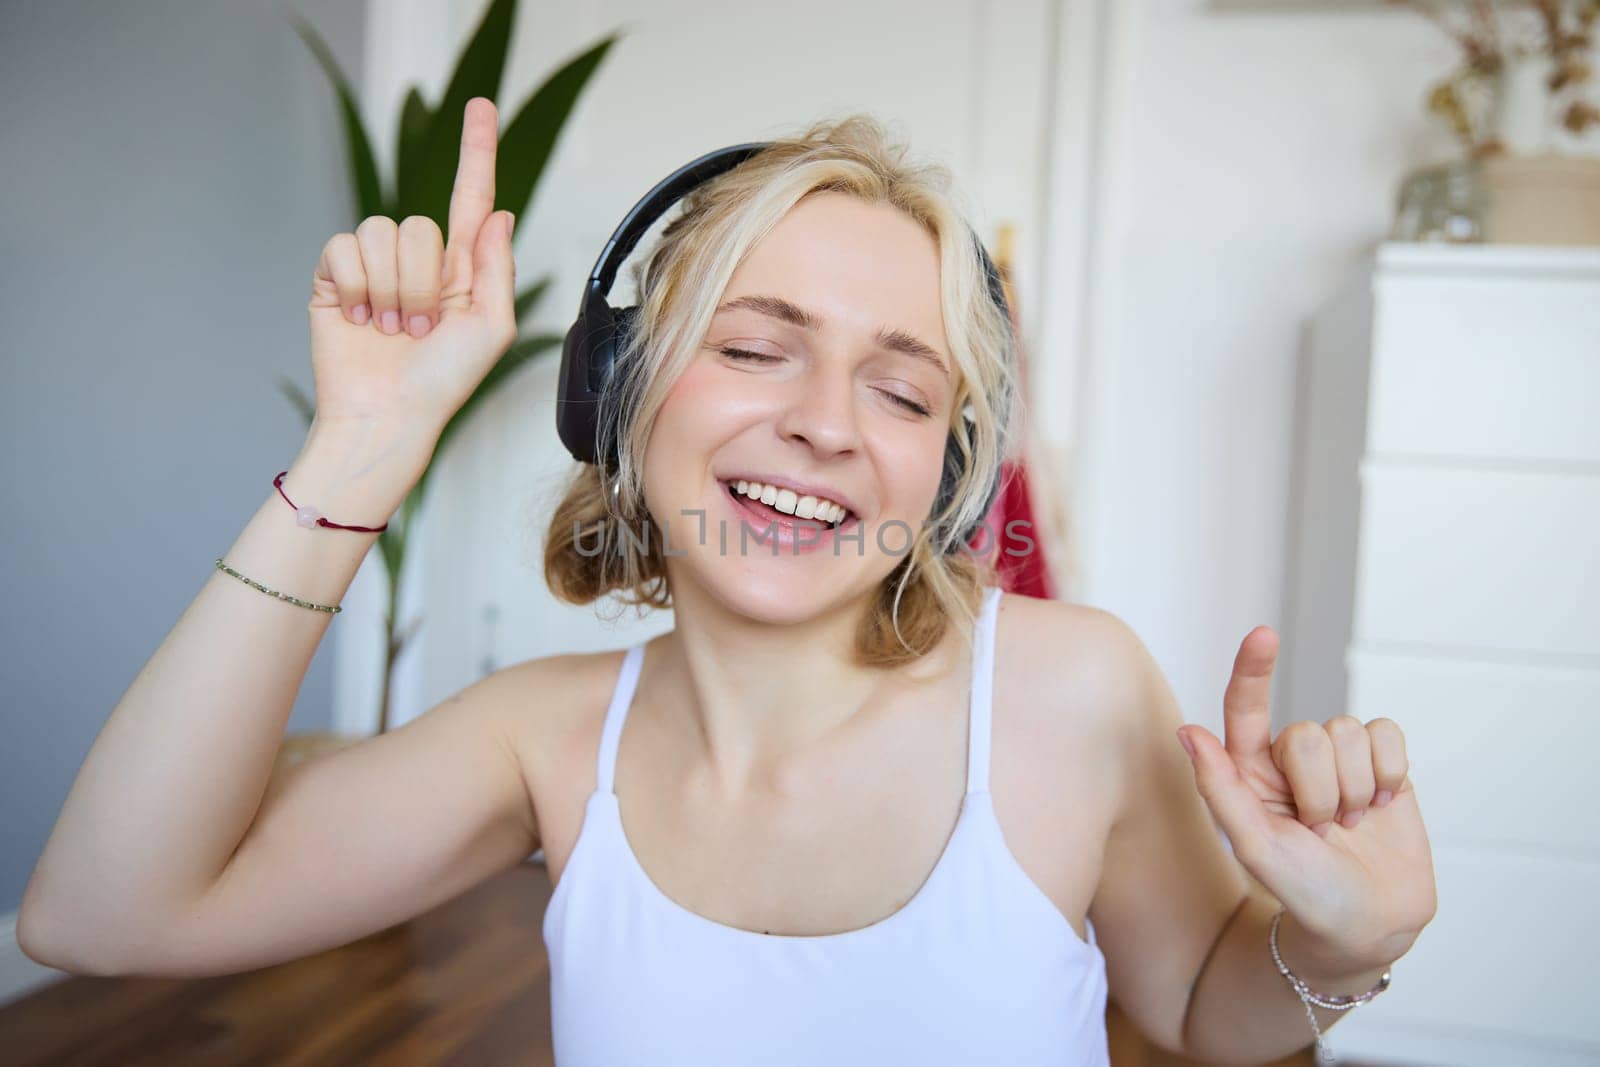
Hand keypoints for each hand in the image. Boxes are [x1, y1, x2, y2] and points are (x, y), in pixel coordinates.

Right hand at [305, 96, 517, 445]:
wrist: (388, 415)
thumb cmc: (444, 382)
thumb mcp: (492, 329)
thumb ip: (497, 268)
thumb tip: (498, 212)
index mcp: (463, 268)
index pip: (471, 196)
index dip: (477, 149)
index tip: (481, 104)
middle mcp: (418, 260)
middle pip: (421, 226)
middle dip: (423, 284)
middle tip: (419, 330)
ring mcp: (374, 267)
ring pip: (382, 234)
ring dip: (391, 291)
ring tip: (390, 331)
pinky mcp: (333, 276)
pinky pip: (343, 249)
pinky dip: (355, 287)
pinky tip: (359, 320)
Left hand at [1176, 626, 1437, 970]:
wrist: (1370, 925)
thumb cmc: (1304, 892)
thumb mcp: (1256, 848)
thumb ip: (1222, 789)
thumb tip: (1187, 732)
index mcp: (1249, 772)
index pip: (1245, 708)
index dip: (1253, 669)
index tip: (1264, 635)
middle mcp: (1291, 759)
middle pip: (1309, 732)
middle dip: (1322, 789)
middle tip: (1322, 831)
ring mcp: (1339, 759)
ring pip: (1350, 731)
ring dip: (1356, 788)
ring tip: (1350, 825)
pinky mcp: (1383, 763)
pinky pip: (1388, 734)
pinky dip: (1389, 773)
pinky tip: (1383, 805)